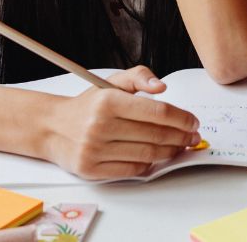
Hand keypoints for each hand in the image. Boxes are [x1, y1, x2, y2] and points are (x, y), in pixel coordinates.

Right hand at [42, 65, 202, 179]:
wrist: (53, 127)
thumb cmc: (89, 105)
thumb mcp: (111, 82)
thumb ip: (139, 76)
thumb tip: (161, 87)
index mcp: (108, 101)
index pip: (157, 112)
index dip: (181, 118)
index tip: (193, 122)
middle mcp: (100, 126)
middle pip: (155, 135)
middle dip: (181, 137)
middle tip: (192, 136)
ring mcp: (94, 150)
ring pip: (147, 155)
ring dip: (170, 152)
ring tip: (179, 146)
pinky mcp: (91, 169)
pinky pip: (131, 170)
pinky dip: (149, 165)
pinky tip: (156, 157)